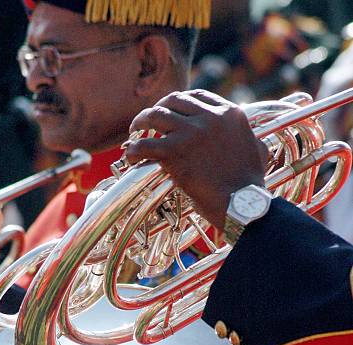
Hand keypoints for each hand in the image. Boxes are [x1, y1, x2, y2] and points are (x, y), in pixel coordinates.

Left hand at [125, 90, 267, 230]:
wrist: (242, 203)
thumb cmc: (250, 184)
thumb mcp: (257, 150)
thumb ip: (250, 138)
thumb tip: (254, 140)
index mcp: (229, 113)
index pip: (197, 96)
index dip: (180, 102)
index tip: (171, 111)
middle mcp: (209, 117)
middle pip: (173, 100)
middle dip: (159, 108)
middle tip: (149, 121)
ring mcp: (190, 132)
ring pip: (154, 115)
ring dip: (140, 122)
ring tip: (134, 133)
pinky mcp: (174, 152)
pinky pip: (144, 145)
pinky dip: (134, 150)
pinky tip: (131, 157)